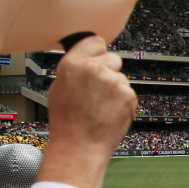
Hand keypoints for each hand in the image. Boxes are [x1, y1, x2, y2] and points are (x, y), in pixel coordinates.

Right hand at [35, 36, 136, 187]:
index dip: (98, 51)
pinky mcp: (128, 95)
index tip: (98, 58)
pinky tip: (110, 112)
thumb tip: (87, 58)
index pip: (95, 41)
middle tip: (98, 91)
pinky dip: (124, 101)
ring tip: (101, 106)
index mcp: (72, 64)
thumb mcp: (59, 87)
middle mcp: (93, 69)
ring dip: (116, 89)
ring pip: (121, 77)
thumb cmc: (67, 122)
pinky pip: (129, 92)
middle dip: (109, 71)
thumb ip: (75, 69)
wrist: (80, 146)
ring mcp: (113, 81)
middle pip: (112, 58)